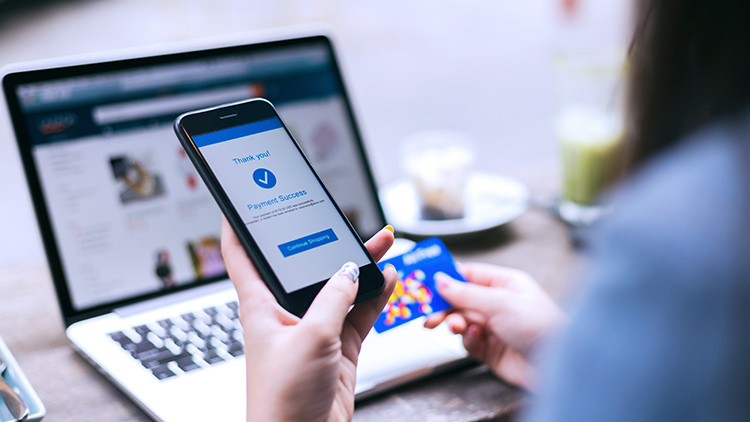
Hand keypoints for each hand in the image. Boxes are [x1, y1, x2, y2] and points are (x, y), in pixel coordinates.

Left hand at [221, 218, 396, 421]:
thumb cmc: (283, 397)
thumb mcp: (311, 336)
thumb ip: (335, 298)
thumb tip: (352, 271)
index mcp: (260, 305)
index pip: (242, 255)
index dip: (239, 225)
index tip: (242, 201)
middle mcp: (285, 313)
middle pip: (305, 267)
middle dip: (325, 243)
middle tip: (346, 221)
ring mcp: (313, 329)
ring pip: (338, 288)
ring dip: (359, 268)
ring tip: (382, 244)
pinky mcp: (336, 346)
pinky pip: (358, 312)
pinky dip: (374, 297)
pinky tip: (387, 279)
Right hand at [424, 263, 566, 390]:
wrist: (556, 366)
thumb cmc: (541, 326)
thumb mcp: (500, 302)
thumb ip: (466, 293)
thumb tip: (441, 280)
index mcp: (505, 284)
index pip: (469, 275)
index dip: (447, 279)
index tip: (426, 283)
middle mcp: (499, 304)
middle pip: (461, 300)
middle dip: (445, 307)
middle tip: (430, 314)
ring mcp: (495, 327)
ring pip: (462, 321)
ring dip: (455, 324)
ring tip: (456, 327)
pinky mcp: (491, 349)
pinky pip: (469, 342)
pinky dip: (469, 341)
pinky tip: (479, 340)